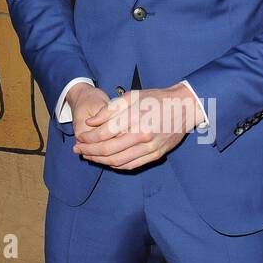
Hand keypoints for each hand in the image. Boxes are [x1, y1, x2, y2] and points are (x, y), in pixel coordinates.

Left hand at [72, 83, 201, 169]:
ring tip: (88, 156)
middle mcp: (141, 135)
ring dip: (99, 160)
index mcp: (134, 117)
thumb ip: (109, 110)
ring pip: (118, 161)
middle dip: (89, 150)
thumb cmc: (156, 99)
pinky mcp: (155, 155)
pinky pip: (131, 165)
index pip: (103, 134)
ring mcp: (150, 147)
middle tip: (78, 149)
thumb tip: (90, 123)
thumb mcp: (132, 96)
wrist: (184, 108)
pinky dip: (115, 165)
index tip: (80, 137)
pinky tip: (106, 161)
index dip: (88, 138)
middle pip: (108, 150)